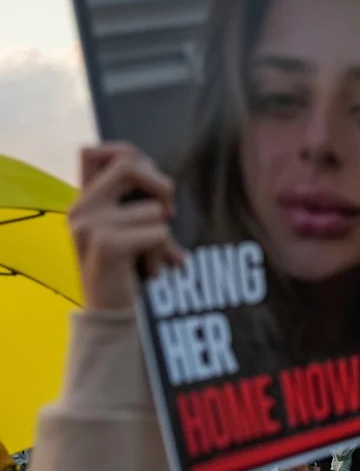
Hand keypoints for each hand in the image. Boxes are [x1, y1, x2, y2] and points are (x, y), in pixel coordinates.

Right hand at [68, 143, 181, 310]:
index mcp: (83, 202)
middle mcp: (80, 209)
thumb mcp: (127, 233)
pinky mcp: (107, 244)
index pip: (93, 152)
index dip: (128, 155)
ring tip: (151, 259)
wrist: (111, 318)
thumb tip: (164, 183)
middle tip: (168, 214)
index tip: (149, 181)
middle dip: (161, 185)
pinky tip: (150, 271)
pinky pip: (159, 233)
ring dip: (166, 237)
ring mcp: (90, 225)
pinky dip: (165, 254)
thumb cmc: (128, 274)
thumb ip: (134, 206)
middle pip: (130, 164)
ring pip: (155, 209)